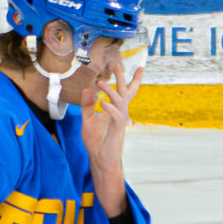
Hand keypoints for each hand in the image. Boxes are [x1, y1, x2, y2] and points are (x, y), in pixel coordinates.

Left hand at [83, 56, 140, 220]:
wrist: (100, 159)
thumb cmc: (96, 141)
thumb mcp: (88, 120)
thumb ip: (88, 105)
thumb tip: (88, 89)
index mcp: (115, 110)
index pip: (123, 92)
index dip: (129, 80)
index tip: (135, 66)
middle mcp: (121, 113)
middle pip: (125, 92)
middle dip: (123, 78)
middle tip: (118, 64)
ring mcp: (120, 121)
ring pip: (120, 102)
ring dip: (110, 91)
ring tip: (100, 83)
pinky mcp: (118, 130)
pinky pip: (116, 116)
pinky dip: (110, 108)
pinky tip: (102, 103)